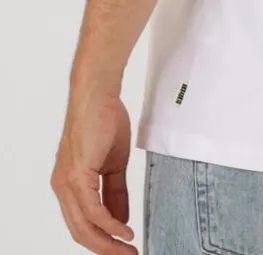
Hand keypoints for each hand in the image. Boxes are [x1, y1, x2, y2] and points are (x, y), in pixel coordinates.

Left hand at [51, 85, 137, 253]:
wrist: (98, 95)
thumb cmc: (103, 120)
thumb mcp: (113, 164)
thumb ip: (115, 192)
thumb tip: (120, 219)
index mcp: (70, 185)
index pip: (82, 224)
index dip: (102, 240)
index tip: (122, 248)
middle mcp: (63, 187)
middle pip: (81, 232)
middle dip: (106, 249)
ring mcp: (67, 182)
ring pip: (84, 226)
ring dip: (108, 242)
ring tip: (128, 249)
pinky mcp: (76, 175)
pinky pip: (91, 210)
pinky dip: (109, 224)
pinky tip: (123, 231)